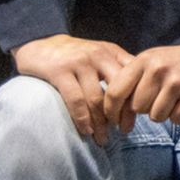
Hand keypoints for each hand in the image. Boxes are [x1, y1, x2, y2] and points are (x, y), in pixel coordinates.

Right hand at [13, 34, 134, 144]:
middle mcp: (99, 56)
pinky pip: (76, 100)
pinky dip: (82, 119)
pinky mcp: (60, 72)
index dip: (138, 100)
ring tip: (103, 138)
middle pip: (119, 89)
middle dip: (122, 113)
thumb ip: (118, 68)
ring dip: (101, 123)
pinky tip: (86, 131)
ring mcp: (79, 63)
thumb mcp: (101, 54)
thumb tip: (139, 95)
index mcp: (113, 52)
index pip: (133, 77)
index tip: (139, 118)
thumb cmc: (74, 54)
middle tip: (124, 131)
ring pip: (97, 99)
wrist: (39, 41)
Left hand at [102, 36, 179, 131]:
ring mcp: (177, 82)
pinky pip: (176, 119)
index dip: (111, 110)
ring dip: (164, 113)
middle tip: (159, 98)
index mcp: (144, 60)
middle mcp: (158, 70)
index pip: (116, 91)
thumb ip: (132, 78)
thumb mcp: (153, 60)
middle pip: (137, 108)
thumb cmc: (178, 62)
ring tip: (174, 98)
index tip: (114, 120)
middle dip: (146, 108)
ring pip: (156, 116)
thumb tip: (111, 108)